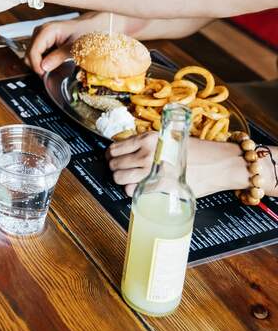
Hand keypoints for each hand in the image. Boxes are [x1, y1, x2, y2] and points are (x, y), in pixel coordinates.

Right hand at [27, 11, 110, 74]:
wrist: (91, 25)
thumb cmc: (86, 32)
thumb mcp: (74, 47)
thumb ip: (58, 57)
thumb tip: (44, 67)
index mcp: (47, 30)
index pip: (33, 51)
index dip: (36, 66)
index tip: (44, 75)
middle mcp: (40, 31)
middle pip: (29, 54)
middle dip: (37, 66)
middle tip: (49, 74)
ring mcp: (40, 35)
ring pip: (31, 55)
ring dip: (40, 64)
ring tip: (53, 68)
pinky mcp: (42, 39)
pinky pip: (37, 53)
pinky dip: (43, 60)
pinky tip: (53, 62)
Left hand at [107, 133, 245, 196]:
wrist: (218, 163)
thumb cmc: (196, 151)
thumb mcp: (168, 138)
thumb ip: (148, 144)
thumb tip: (130, 151)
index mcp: (147, 138)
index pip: (114, 148)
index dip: (111, 156)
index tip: (113, 159)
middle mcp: (146, 153)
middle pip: (114, 164)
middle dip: (115, 169)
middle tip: (122, 171)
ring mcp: (151, 170)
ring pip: (119, 178)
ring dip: (121, 180)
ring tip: (130, 180)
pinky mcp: (159, 185)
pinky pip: (132, 190)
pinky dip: (132, 191)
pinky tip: (140, 188)